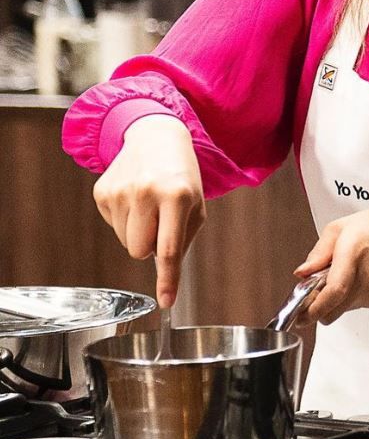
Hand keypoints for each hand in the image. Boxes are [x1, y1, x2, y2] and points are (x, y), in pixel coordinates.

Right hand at [92, 115, 205, 307]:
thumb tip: (165, 271)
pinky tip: (135, 198)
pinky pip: (113, 226)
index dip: (168, 278)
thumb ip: (182, 239)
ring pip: (126, 242)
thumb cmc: (182, 176)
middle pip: (140, 251)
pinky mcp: (102, 192)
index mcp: (177, 195)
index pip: (169, 248)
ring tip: (149, 205)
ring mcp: (120, 192)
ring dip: (139, 232)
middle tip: (162, 220)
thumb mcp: (196, 204)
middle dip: (151, 245)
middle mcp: (146, 192)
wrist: (156, 137)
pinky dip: (126, 219)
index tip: (167, 302)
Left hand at [293, 207, 368, 323]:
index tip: (299, 314)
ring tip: (338, 277)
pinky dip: (348, 298)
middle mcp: (364, 279)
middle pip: (332, 311)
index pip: (333, 292)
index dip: (314, 308)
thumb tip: (304, 271)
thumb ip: (319, 251)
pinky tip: (355, 278)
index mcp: (353, 254)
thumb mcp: (342, 226)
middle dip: (316, 308)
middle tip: (310, 296)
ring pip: (341, 310)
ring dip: (333, 300)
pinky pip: (355, 305)